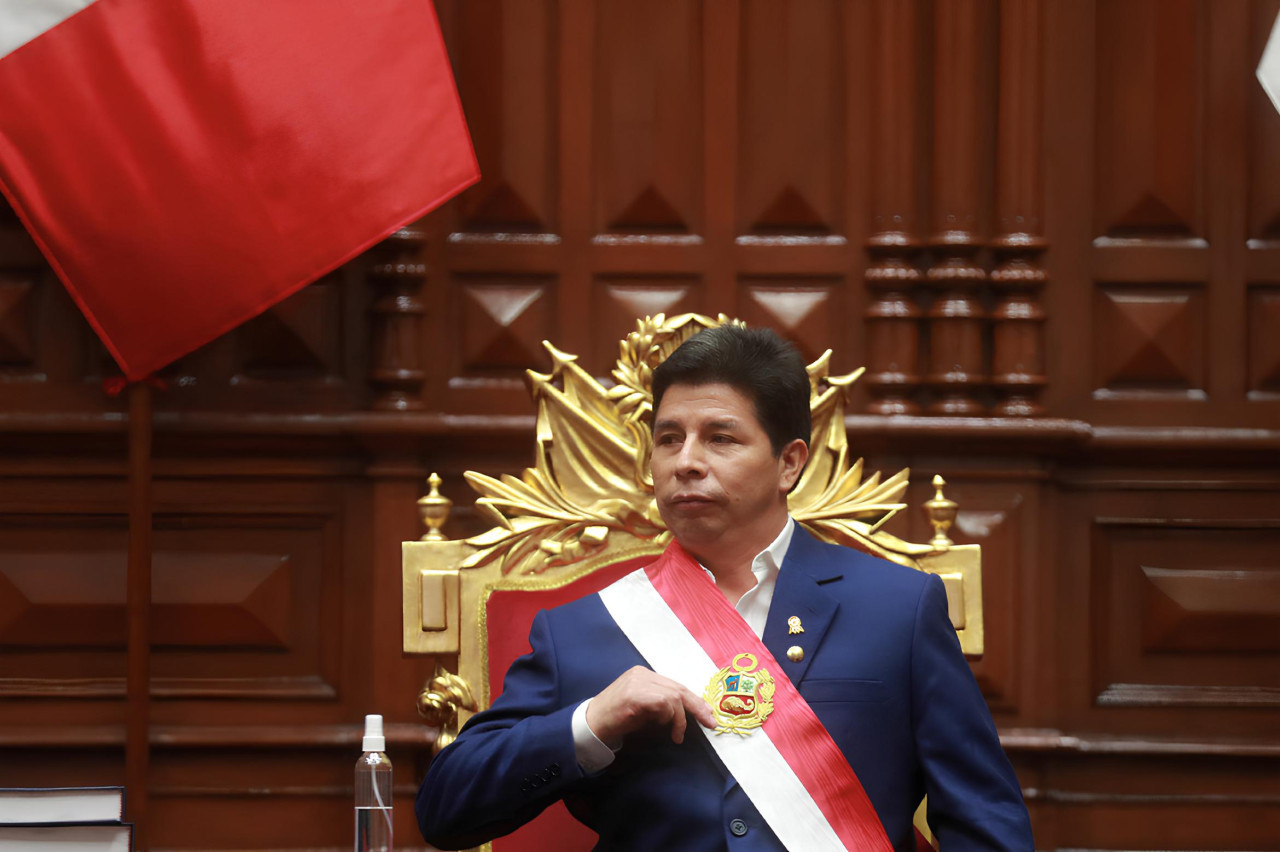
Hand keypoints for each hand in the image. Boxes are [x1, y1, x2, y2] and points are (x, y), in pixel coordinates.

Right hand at [585, 666, 714, 745]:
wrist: (591, 725)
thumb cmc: (616, 720)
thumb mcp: (643, 709)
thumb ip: (661, 705)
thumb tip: (689, 712)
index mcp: (644, 675)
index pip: (676, 685)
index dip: (695, 700)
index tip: (708, 714)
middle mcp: (642, 674)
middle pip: (678, 688)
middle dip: (697, 707)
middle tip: (710, 722)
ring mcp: (637, 682)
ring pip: (673, 696)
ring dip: (680, 719)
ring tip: (676, 735)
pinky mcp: (634, 695)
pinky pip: (662, 702)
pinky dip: (669, 717)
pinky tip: (664, 728)